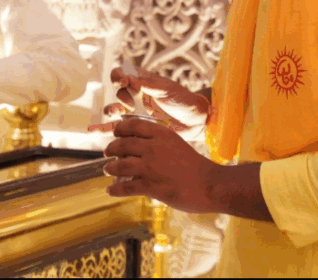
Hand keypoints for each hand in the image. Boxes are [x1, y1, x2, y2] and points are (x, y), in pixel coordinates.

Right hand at [89, 68, 209, 142]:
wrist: (196, 121)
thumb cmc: (184, 100)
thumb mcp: (167, 90)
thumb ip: (147, 84)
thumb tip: (128, 76)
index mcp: (143, 81)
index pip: (122, 74)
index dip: (119, 77)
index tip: (124, 83)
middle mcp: (136, 95)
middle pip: (118, 91)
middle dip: (121, 96)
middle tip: (131, 103)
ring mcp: (135, 111)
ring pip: (115, 109)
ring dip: (110, 111)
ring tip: (112, 114)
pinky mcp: (135, 127)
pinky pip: (117, 127)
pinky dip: (104, 128)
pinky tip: (93, 130)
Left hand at [103, 118, 219, 213]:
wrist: (210, 184)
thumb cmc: (196, 165)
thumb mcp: (177, 144)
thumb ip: (160, 143)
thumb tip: (142, 146)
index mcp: (161, 134)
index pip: (133, 125)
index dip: (120, 128)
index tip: (115, 133)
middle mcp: (152, 147)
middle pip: (123, 144)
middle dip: (112, 148)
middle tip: (107, 152)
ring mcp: (150, 166)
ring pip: (120, 165)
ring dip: (111, 168)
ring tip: (107, 169)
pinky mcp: (150, 185)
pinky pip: (126, 186)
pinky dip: (116, 189)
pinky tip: (110, 191)